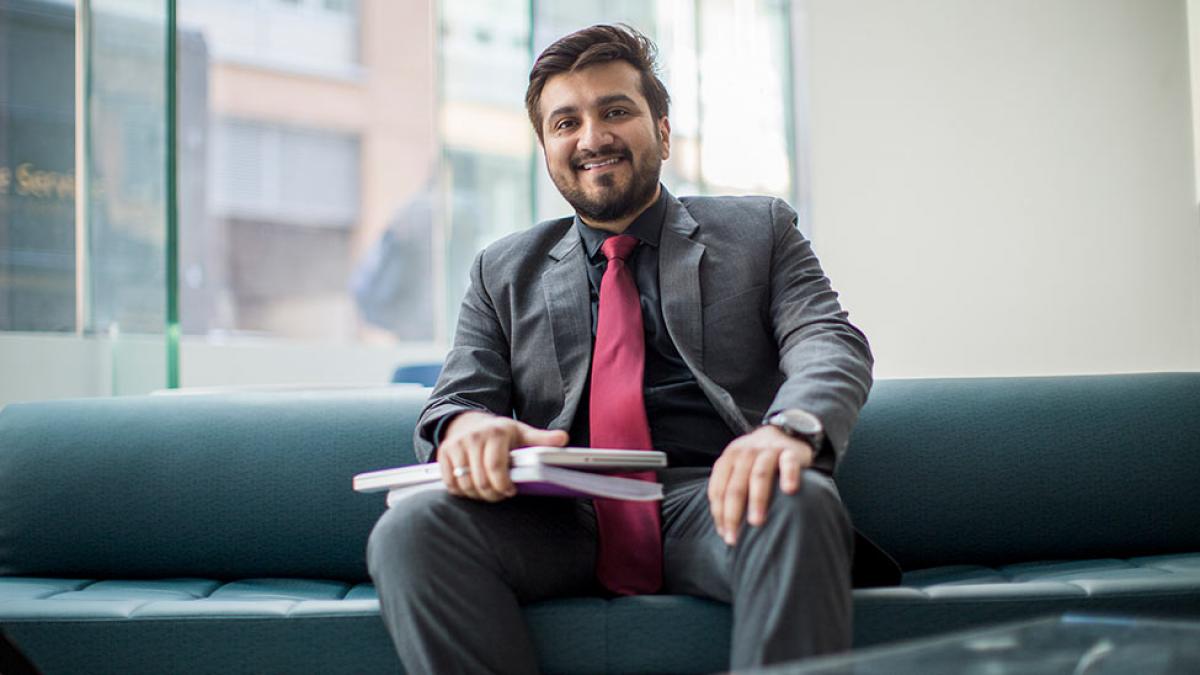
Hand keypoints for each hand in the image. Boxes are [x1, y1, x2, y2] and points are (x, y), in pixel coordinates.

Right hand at [438, 412, 568, 501]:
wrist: (468, 422)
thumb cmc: (500, 432)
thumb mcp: (522, 433)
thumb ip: (542, 439)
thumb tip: (563, 439)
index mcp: (496, 433)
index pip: (496, 466)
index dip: (503, 485)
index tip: (511, 491)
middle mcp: (473, 437)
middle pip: (480, 480)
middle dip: (493, 494)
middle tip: (501, 494)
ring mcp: (455, 445)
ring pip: (464, 484)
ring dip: (477, 494)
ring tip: (488, 491)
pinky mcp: (442, 454)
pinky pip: (450, 483)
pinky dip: (461, 491)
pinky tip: (472, 487)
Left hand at [707, 425, 812, 545]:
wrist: (784, 432)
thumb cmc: (757, 460)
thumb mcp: (738, 468)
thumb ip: (729, 488)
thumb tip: (723, 527)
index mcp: (728, 459)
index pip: (718, 489)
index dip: (719, 513)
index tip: (724, 534)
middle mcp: (745, 454)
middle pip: (735, 486)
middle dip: (732, 514)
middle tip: (734, 538)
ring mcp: (767, 452)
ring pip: (758, 475)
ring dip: (756, 499)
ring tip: (756, 522)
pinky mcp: (789, 452)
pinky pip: (788, 464)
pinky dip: (788, 475)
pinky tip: (789, 491)